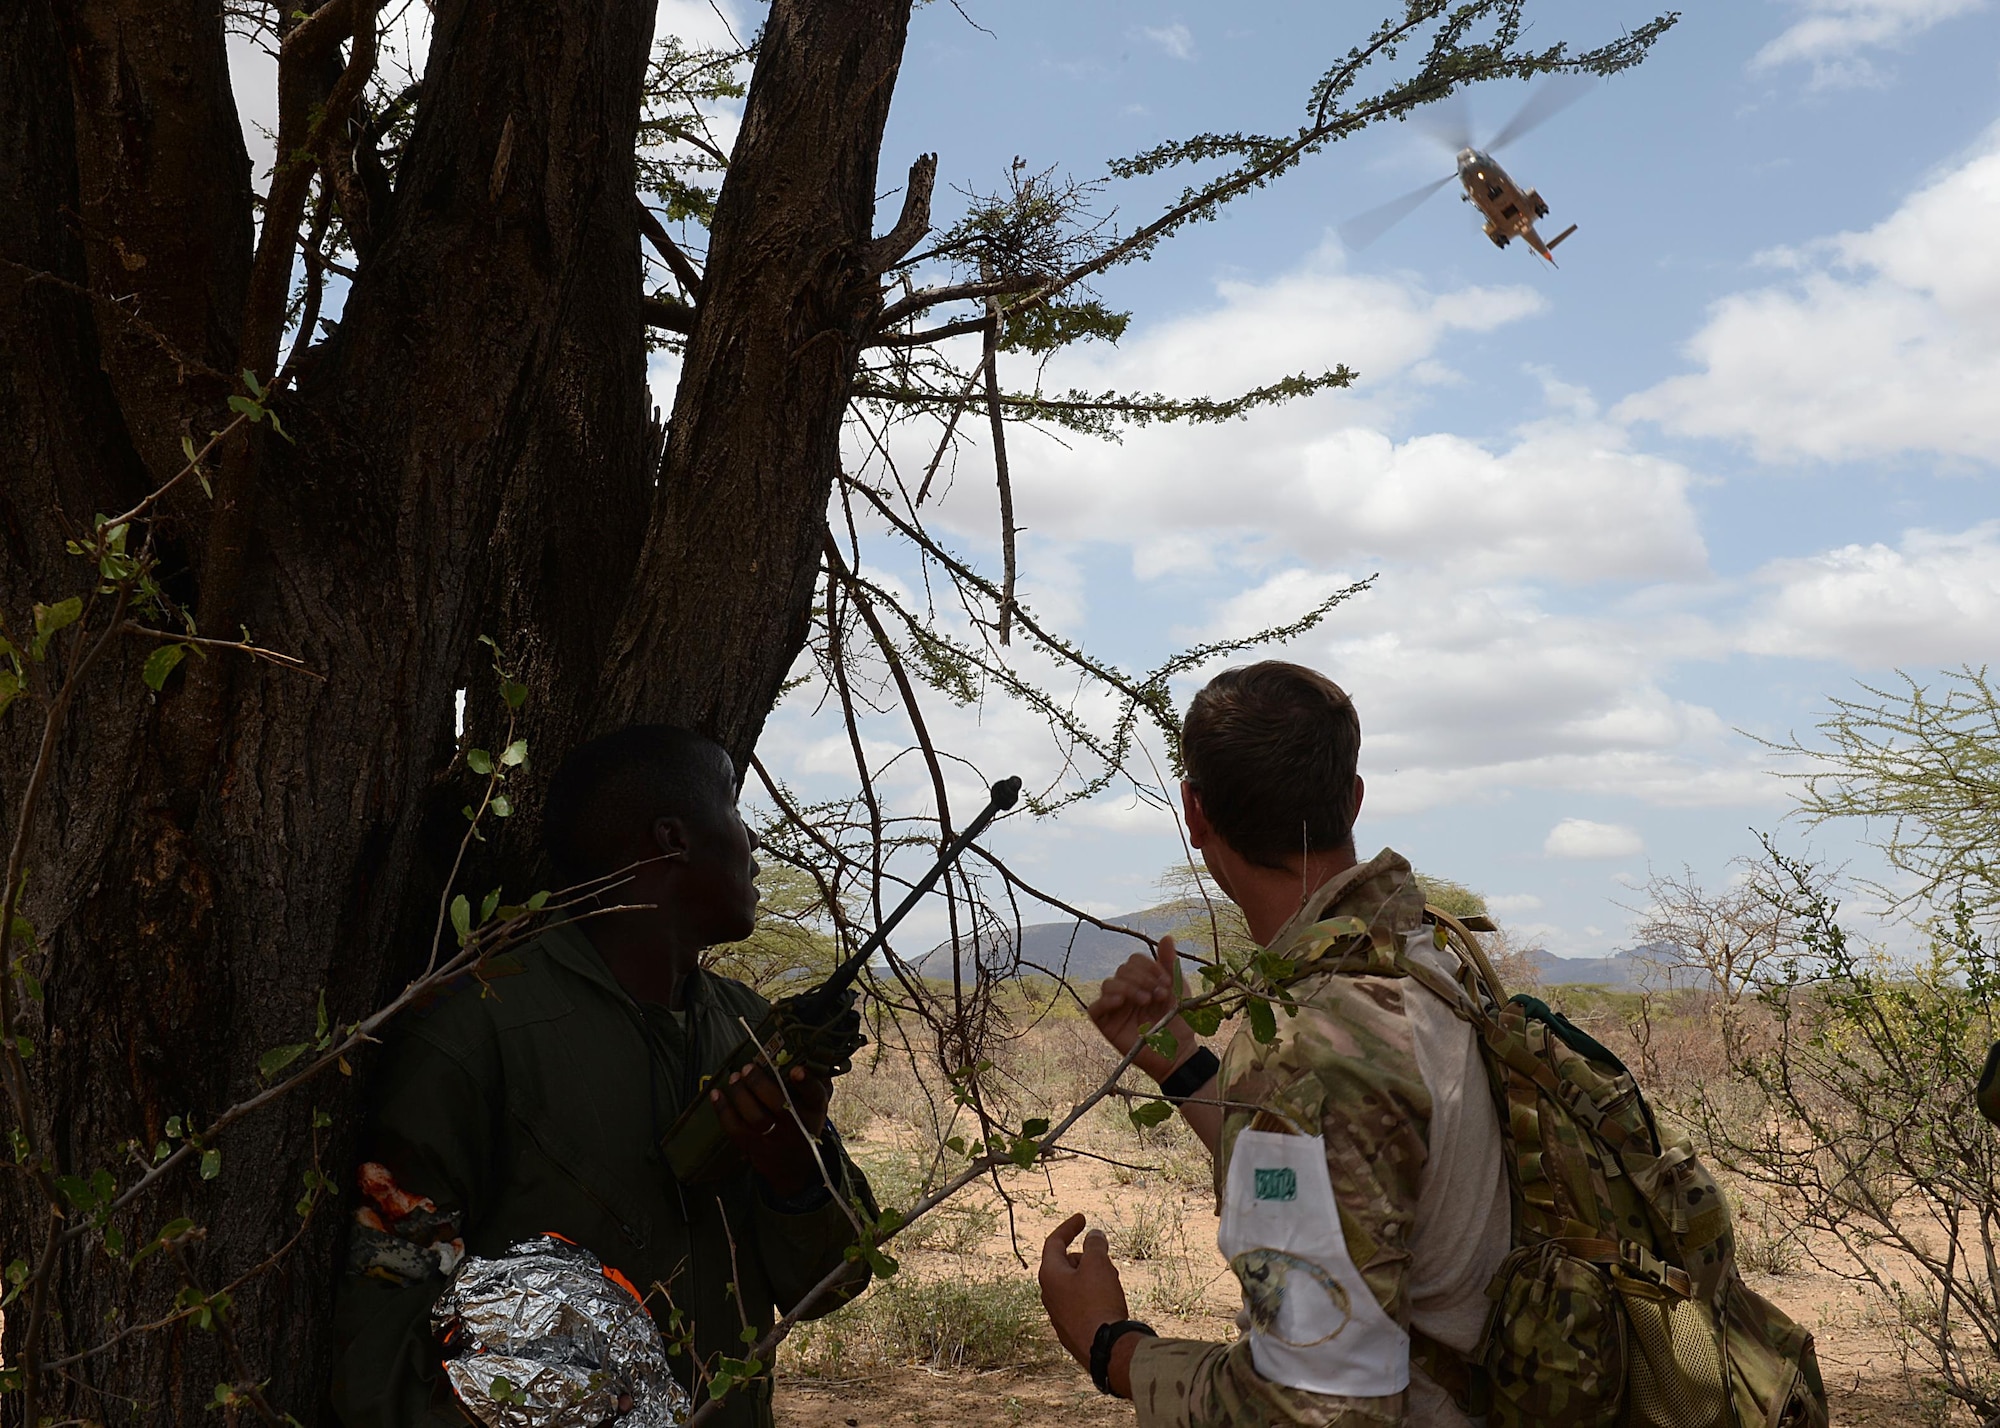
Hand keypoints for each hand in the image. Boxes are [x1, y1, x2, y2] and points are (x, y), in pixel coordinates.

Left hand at [712, 1063, 832, 1200]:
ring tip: (733, 1078)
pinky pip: (736, 1130)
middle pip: (779, 1105)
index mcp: (814, 1110)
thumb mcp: (816, 1106)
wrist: (797, 1168)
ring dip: (741, 1095)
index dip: (806, 1082)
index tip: (795, 1070)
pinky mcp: (755, 1147)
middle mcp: (797, 1126)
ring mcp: (775, 1139)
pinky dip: (723, 1111)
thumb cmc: (804, 1124)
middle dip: (760, 1084)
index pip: (815, 1095)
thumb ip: (816, 1081)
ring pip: (756, 1117)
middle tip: (747, 1068)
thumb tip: (807, 1054)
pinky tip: (716, 1094)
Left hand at [1039, 1213, 1134, 1395]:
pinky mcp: (1071, 1332)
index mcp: (1050, 1276)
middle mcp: (1049, 1295)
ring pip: (1075, 1287)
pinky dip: (1093, 1298)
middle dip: (1087, 1258)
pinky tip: (1110, 1305)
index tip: (1083, 1218)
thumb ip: (1095, 1245)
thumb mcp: (1098, 1265)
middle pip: (1066, 1265)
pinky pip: (1081, 1306)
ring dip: (1092, 1279)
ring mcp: (1058, 1316)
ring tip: (1112, 1286)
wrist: (1106, 1349)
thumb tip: (1094, 1235)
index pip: (1054, 1242)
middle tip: (1107, 1262)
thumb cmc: (1098, 1302)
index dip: (1069, 1227)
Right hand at [1088, 935, 1194, 1081]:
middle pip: (1122, 970)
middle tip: (1159, 995)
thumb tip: (1166, 936)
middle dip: (1142, 978)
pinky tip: (1122, 1002)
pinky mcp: (1105, 1024)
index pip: (1134, 961)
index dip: (1149, 967)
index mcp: (1141, 981)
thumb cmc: (1179, 1022)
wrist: (1179, 1053)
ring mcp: (1114, 1007)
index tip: (1167, 983)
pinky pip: (1095, 1007)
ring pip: (1109, 984)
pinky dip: (1106, 1001)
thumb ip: (1168, 964)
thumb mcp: (1177, 989)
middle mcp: (1125, 991)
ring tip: (1146, 1001)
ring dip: (1129, 988)